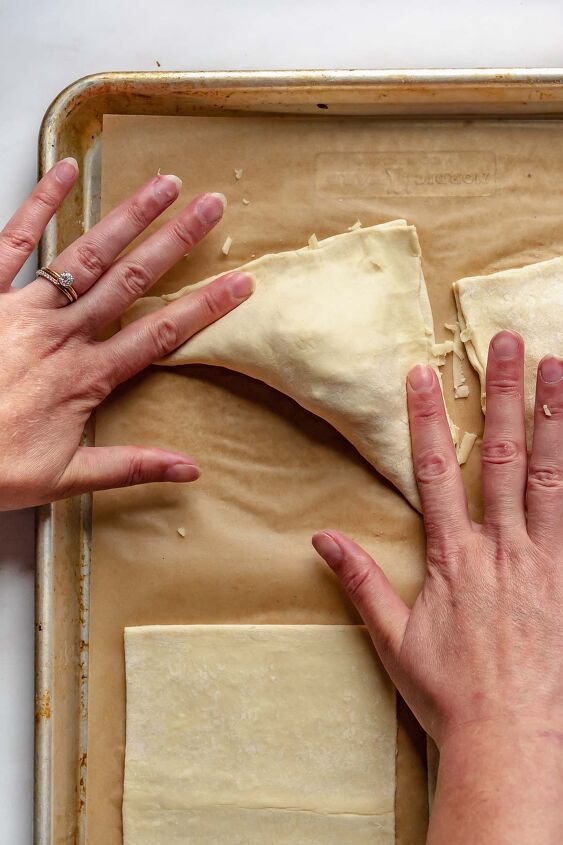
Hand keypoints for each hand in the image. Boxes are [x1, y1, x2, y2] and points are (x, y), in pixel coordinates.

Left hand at [0, 158, 252, 509]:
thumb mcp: (64, 477)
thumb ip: (129, 466)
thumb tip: (189, 470)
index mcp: (85, 377)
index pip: (159, 336)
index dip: (204, 308)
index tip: (240, 284)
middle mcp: (61, 336)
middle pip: (131, 281)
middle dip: (175, 241)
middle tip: (211, 207)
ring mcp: (22, 310)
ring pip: (85, 256)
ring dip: (127, 217)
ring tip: (164, 185)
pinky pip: (13, 242)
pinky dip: (40, 205)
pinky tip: (66, 172)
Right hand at [313, 331, 562, 842]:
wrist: (512, 741)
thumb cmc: (450, 693)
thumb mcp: (393, 639)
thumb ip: (360, 581)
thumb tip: (321, 539)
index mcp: (453, 557)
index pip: (434, 472)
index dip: (428, 420)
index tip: (423, 374)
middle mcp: (502, 547)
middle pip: (503, 457)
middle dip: (502, 395)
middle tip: (506, 342)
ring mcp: (545, 561)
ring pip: (551, 477)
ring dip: (553, 419)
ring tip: (556, 368)